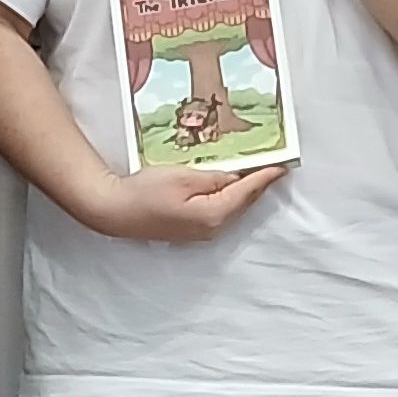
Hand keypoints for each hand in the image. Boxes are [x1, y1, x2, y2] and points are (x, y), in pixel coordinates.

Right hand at [81, 163, 285, 243]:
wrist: (113, 211)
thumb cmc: (144, 192)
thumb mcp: (184, 176)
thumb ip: (216, 177)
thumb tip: (237, 176)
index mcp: (214, 215)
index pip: (248, 191)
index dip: (266, 176)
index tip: (283, 164)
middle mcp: (212, 228)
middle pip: (244, 202)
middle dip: (260, 184)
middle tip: (277, 165)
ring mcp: (201, 232)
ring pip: (233, 207)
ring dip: (246, 190)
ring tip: (259, 172)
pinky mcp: (191, 230)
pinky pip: (220, 211)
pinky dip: (230, 197)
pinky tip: (231, 185)